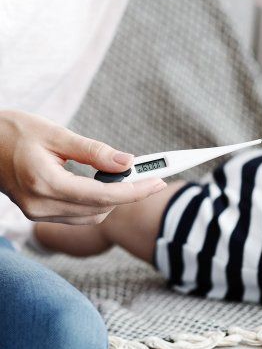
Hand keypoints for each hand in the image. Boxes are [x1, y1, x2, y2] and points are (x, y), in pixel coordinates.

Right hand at [0, 110, 166, 224]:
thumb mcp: (55, 133)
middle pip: (100, 209)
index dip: (135, 191)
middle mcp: (40, 205)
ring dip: (113, 200)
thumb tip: (128, 162)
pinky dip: (96, 203)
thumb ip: (93, 150)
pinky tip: (103, 185)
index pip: (103, 196)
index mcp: (44, 183)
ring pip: (91, 216)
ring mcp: (37, 213)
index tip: (159, 181)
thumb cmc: (11, 131)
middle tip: (150, 175)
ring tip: (127, 177)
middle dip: (128, 195)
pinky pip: (78, 215)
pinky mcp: (38, 213)